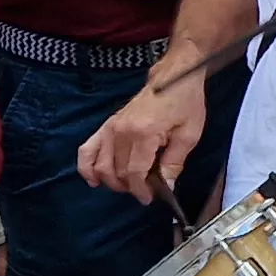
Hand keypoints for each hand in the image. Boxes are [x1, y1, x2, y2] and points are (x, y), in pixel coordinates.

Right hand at [76, 69, 207, 204]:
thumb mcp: (189, 134)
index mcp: (143, 134)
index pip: (134, 173)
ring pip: (100, 165)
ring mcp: (111, 127)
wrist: (173, 77)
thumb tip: (166, 186)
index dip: (140, 190)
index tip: (149, 198)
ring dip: (110, 181)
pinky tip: (93, 179)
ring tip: (126, 185)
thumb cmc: (184, 102)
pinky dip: (86, 167)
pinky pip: (87, 149)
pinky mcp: (107, 125)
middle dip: (129, 187)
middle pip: (116, 172)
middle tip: (145, 190)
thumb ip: (175, 162)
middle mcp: (121, 131)